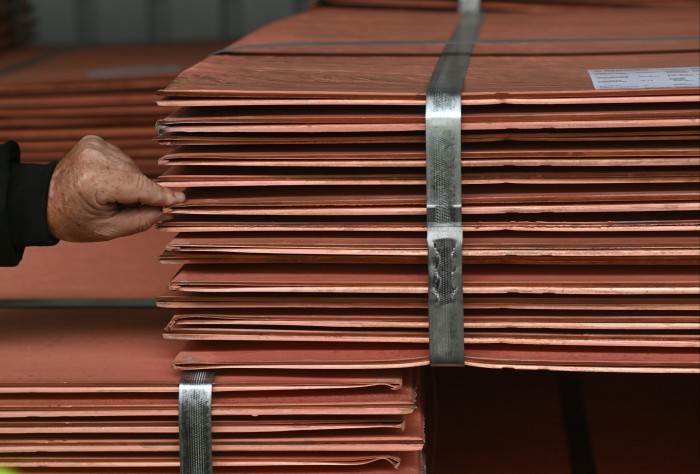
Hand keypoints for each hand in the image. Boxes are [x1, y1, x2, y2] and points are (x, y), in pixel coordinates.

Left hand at [46, 135, 184, 241]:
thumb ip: (140, 220)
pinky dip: (122, 172)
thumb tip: (164, 208)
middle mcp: (94, 158)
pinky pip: (124, 159)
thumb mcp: (107, 230)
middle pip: (138, 177)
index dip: (161, 196)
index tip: (181, 199)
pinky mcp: (94, 140)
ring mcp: (93, 145)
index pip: (139, 187)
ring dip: (130, 182)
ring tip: (110, 195)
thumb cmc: (74, 219)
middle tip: (122, 208)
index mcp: (94, 182)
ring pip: (133, 167)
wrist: (44, 200)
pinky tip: (107, 181)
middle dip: (140, 193)